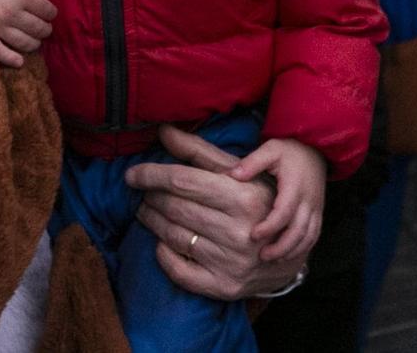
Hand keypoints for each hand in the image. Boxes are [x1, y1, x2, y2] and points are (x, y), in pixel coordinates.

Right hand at [0, 0, 59, 68]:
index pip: (47, 11)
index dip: (51, 13)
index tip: (49, 12)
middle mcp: (10, 13)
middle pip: (38, 29)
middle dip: (45, 29)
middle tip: (44, 28)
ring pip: (23, 43)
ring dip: (34, 44)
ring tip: (35, 41)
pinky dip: (10, 59)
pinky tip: (19, 62)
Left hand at [125, 126, 307, 299]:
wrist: (285, 249)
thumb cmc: (256, 201)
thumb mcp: (235, 171)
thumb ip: (197, 151)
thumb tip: (163, 130)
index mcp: (243, 198)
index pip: (183, 181)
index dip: (152, 175)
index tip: (132, 175)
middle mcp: (239, 232)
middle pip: (175, 208)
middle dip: (151, 197)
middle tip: (143, 192)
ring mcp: (231, 263)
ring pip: (173, 236)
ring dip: (152, 221)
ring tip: (147, 210)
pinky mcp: (224, 286)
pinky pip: (180, 271)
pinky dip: (163, 255)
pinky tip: (160, 241)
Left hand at [230, 137, 327, 261]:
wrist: (316, 149)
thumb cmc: (289, 150)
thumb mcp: (270, 149)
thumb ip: (252, 162)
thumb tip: (232, 175)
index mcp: (295, 186)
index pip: (284, 212)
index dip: (270, 227)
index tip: (253, 235)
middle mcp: (308, 201)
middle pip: (298, 231)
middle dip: (281, 247)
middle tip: (262, 256)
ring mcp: (315, 209)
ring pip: (308, 237)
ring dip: (292, 251)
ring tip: (272, 259)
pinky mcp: (318, 213)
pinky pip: (314, 236)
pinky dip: (302, 249)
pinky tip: (287, 255)